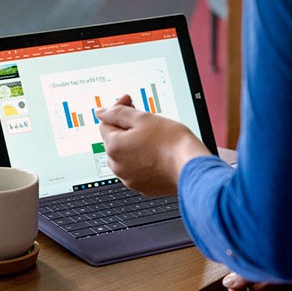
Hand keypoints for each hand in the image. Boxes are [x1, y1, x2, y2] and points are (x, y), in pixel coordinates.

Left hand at [96, 95, 210, 195]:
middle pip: (115, 141)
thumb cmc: (171, 142)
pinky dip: (143, 161)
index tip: (131, 103)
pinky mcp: (142, 187)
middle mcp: (117, 166)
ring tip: (155, 141)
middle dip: (127, 130)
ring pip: (125, 156)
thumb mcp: (143, 118)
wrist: (191, 167)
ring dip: (135, 146)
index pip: (106, 123)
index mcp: (114, 147)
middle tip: (147, 123)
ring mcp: (129, 179)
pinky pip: (137, 170)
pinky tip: (158, 155)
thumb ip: (118, 113)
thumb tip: (101, 112)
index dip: (119, 110)